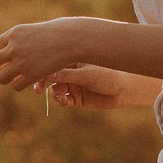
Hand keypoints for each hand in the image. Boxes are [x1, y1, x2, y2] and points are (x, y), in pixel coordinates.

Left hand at [0, 19, 79, 90]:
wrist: (72, 38)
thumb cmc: (56, 32)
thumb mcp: (33, 31)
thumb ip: (18, 40)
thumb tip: (5, 51)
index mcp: (14, 34)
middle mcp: (14, 48)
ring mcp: (22, 62)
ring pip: (2, 78)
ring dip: (5, 79)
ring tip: (11, 78)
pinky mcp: (32, 74)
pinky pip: (16, 86)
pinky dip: (19, 85)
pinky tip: (24, 82)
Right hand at [34, 64, 159, 109]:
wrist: (126, 89)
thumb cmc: (108, 75)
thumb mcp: (86, 74)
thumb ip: (66, 75)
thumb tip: (46, 73)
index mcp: (72, 61)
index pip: (52, 64)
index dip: (42, 70)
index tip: (36, 76)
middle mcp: (71, 73)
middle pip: (50, 78)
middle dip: (43, 84)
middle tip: (38, 90)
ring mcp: (74, 85)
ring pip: (55, 90)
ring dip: (54, 93)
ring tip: (60, 96)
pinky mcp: (77, 99)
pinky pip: (63, 100)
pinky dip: (61, 101)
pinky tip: (64, 100)